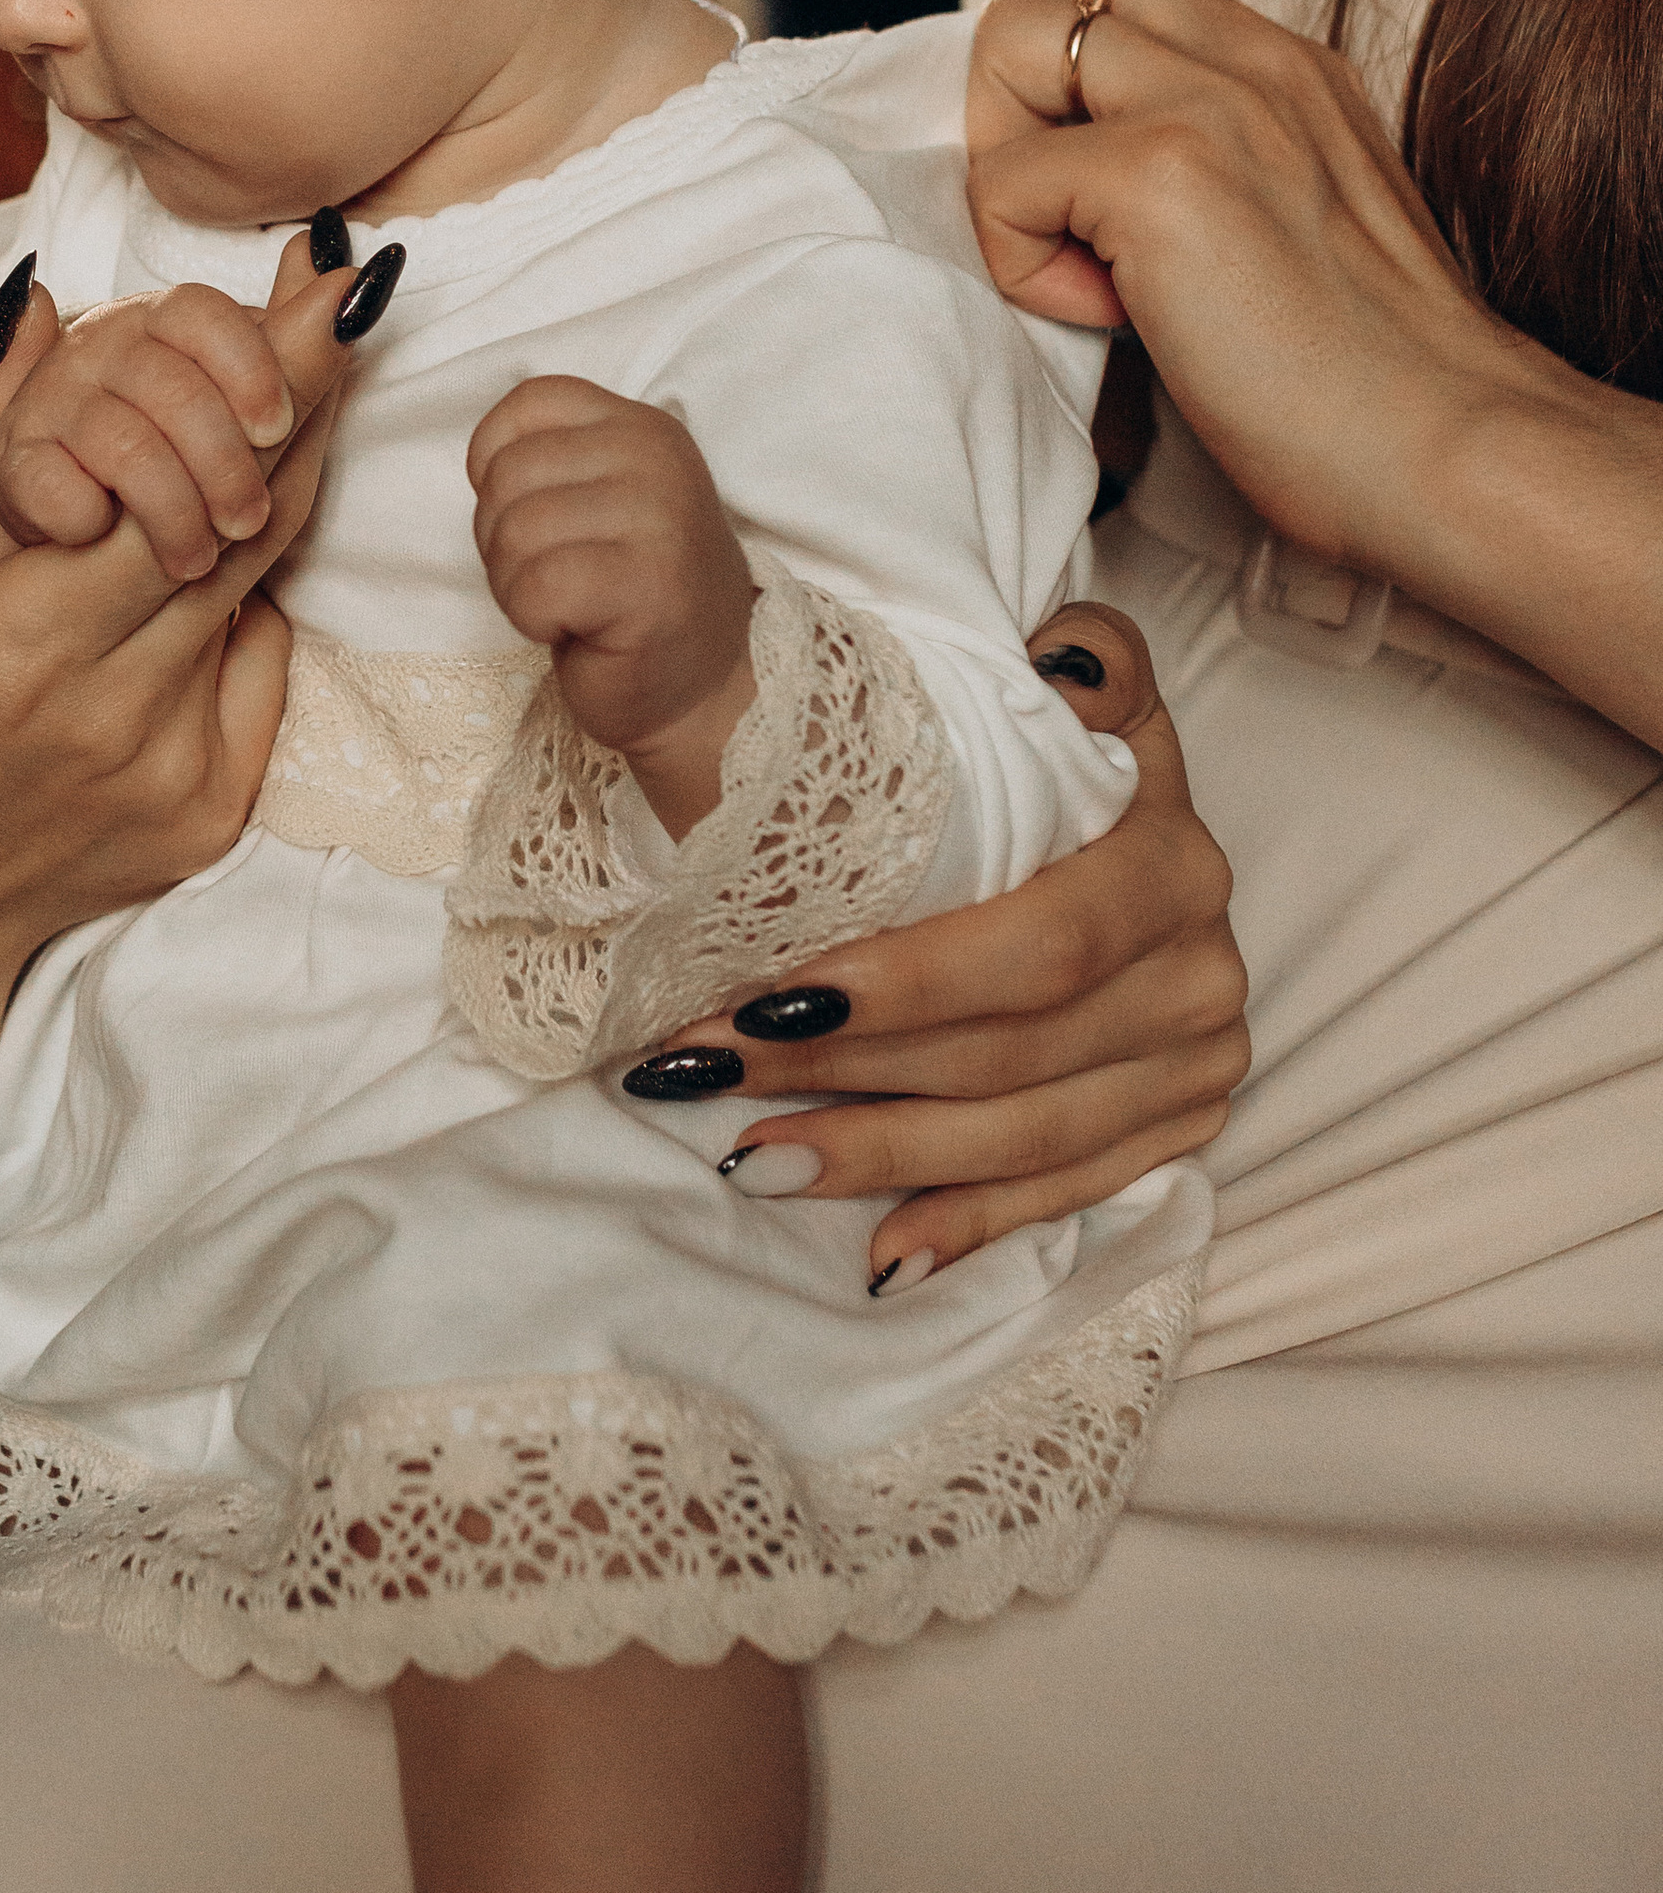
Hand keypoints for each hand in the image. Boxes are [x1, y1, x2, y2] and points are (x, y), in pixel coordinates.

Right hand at [0, 236, 374, 1167]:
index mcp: (18, 645)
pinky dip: (243, 596)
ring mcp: (177, 768)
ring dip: (279, 481)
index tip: (317, 299)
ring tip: (295, 391)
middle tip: (342, 305)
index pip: (170, 488)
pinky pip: (258, 664)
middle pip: (245, 522)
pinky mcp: (212, 808)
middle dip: (300, 402)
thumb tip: (36, 316)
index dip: (257, 387)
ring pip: (260, 585)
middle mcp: (115, 710)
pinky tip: (199, 555)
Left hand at [468, 377, 757, 835]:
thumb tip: (483, 462)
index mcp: (642, 427)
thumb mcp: (601, 496)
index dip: (496, 462)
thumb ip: (550, 458)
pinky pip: (534, 587)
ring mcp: (659, 520)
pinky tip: (575, 628)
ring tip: (567, 603)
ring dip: (516, 583)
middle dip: (502, 537)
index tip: (533, 513)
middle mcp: (657, 460)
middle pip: (507, 473)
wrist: (702, 688)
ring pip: (513, 531)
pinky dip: (533, 619)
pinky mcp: (647, 587)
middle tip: (554, 575)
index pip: (529, 403)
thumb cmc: (631, 593)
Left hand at [650, 604, 1247, 1280]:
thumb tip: (1051, 659)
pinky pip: (1065, 1196)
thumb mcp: (1079, 682)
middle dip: (846, 1071)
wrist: (1130, 823)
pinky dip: (966, 1225)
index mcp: (1173, 860)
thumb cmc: (1054, 751)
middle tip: (708, 1071)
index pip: (1036, 948)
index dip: (901, 986)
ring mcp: (1199, 1063)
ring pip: (1023, 1135)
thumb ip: (1081, 658)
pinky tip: (876, 1252)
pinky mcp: (1180, 1129)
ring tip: (748, 1156)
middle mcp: (1203, 972)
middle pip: (1010, 1051)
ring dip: (877, 1155)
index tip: (764, 1000)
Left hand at [965, 0, 1510, 585]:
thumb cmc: (1369, 384)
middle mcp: (1252, 60)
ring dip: (1006, 156)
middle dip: (1015, 87)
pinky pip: (1003, 177)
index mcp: (1283, 67)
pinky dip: (1020, 258)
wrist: (1453, 452)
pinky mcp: (1164, 175)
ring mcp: (1211, 105)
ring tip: (1085, 259)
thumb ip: (1215, 161)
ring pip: (1012, 36)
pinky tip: (1111, 318)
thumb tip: (1083, 185)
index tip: (1100, 193)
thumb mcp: (1296, 220)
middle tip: (1066, 210)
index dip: (1068, 73)